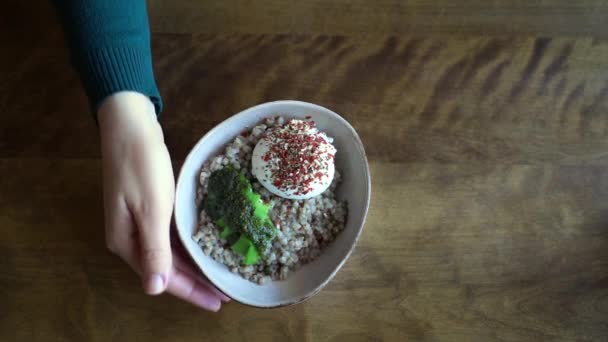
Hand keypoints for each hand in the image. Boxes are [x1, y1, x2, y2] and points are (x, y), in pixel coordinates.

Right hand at [98, 92, 228, 310]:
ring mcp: (137, 222)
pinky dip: (188, 245)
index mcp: (126, 243)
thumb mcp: (151, 209)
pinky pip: (170, 237)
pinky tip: (205, 247)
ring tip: (220, 275)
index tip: (218, 302)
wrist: (129, 126)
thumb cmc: (141, 166)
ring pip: (170, 254)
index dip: (192, 293)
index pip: (163, 279)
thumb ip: (154, 250)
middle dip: (196, 283)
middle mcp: (130, 238)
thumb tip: (154, 290)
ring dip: (194, 266)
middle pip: (167, 269)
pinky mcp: (147, 208)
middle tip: (226, 292)